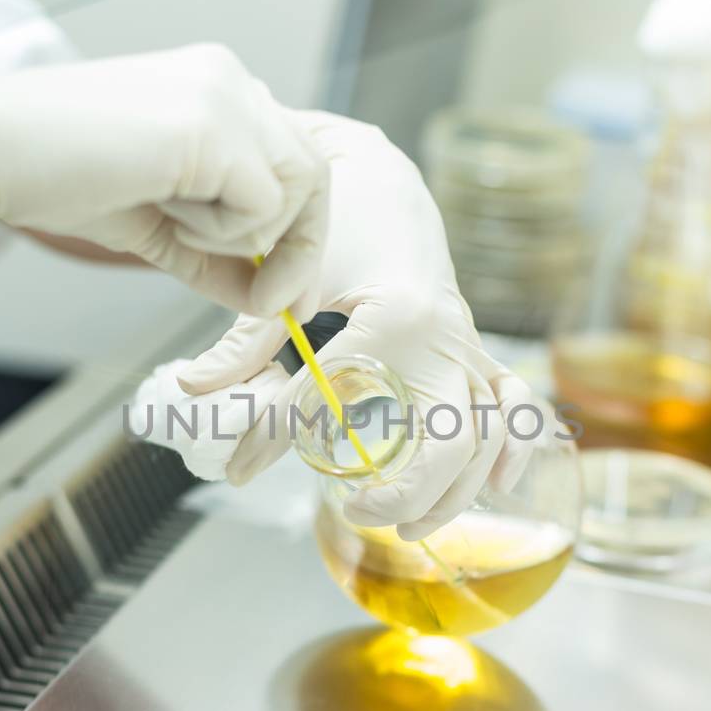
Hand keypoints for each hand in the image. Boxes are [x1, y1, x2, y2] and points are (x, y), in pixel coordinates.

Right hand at [0, 44, 326, 314]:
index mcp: (217, 90)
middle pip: (313, 175)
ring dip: (244, 237)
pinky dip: (220, 234)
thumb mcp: (156, 224)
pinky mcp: (213, 125)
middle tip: (270, 304)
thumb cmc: (53, 177)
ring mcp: (225, 95)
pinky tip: (163, 210)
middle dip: (299, 250)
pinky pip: (261, 208)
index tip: (285, 296)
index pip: (293, 161)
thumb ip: (214, 253)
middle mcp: (231, 80)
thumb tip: (267, 297)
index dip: (299, 233)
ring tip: (173, 223)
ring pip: (297, 190)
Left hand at [178, 111, 535, 539]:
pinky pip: (514, 409)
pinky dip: (510, 450)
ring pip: (487, 438)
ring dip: (456, 492)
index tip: (238, 469)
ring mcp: (467, 347)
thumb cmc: (341, 226)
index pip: (325, 401)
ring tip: (408, 525)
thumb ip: (247, 341)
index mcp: (392, 318)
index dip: (273, 441)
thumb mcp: (290, 278)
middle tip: (356, 509)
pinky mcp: (478, 353)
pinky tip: (494, 487)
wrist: (389, 186)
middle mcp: (442, 337)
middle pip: (448, 442)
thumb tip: (196, 390)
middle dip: (407, 492)